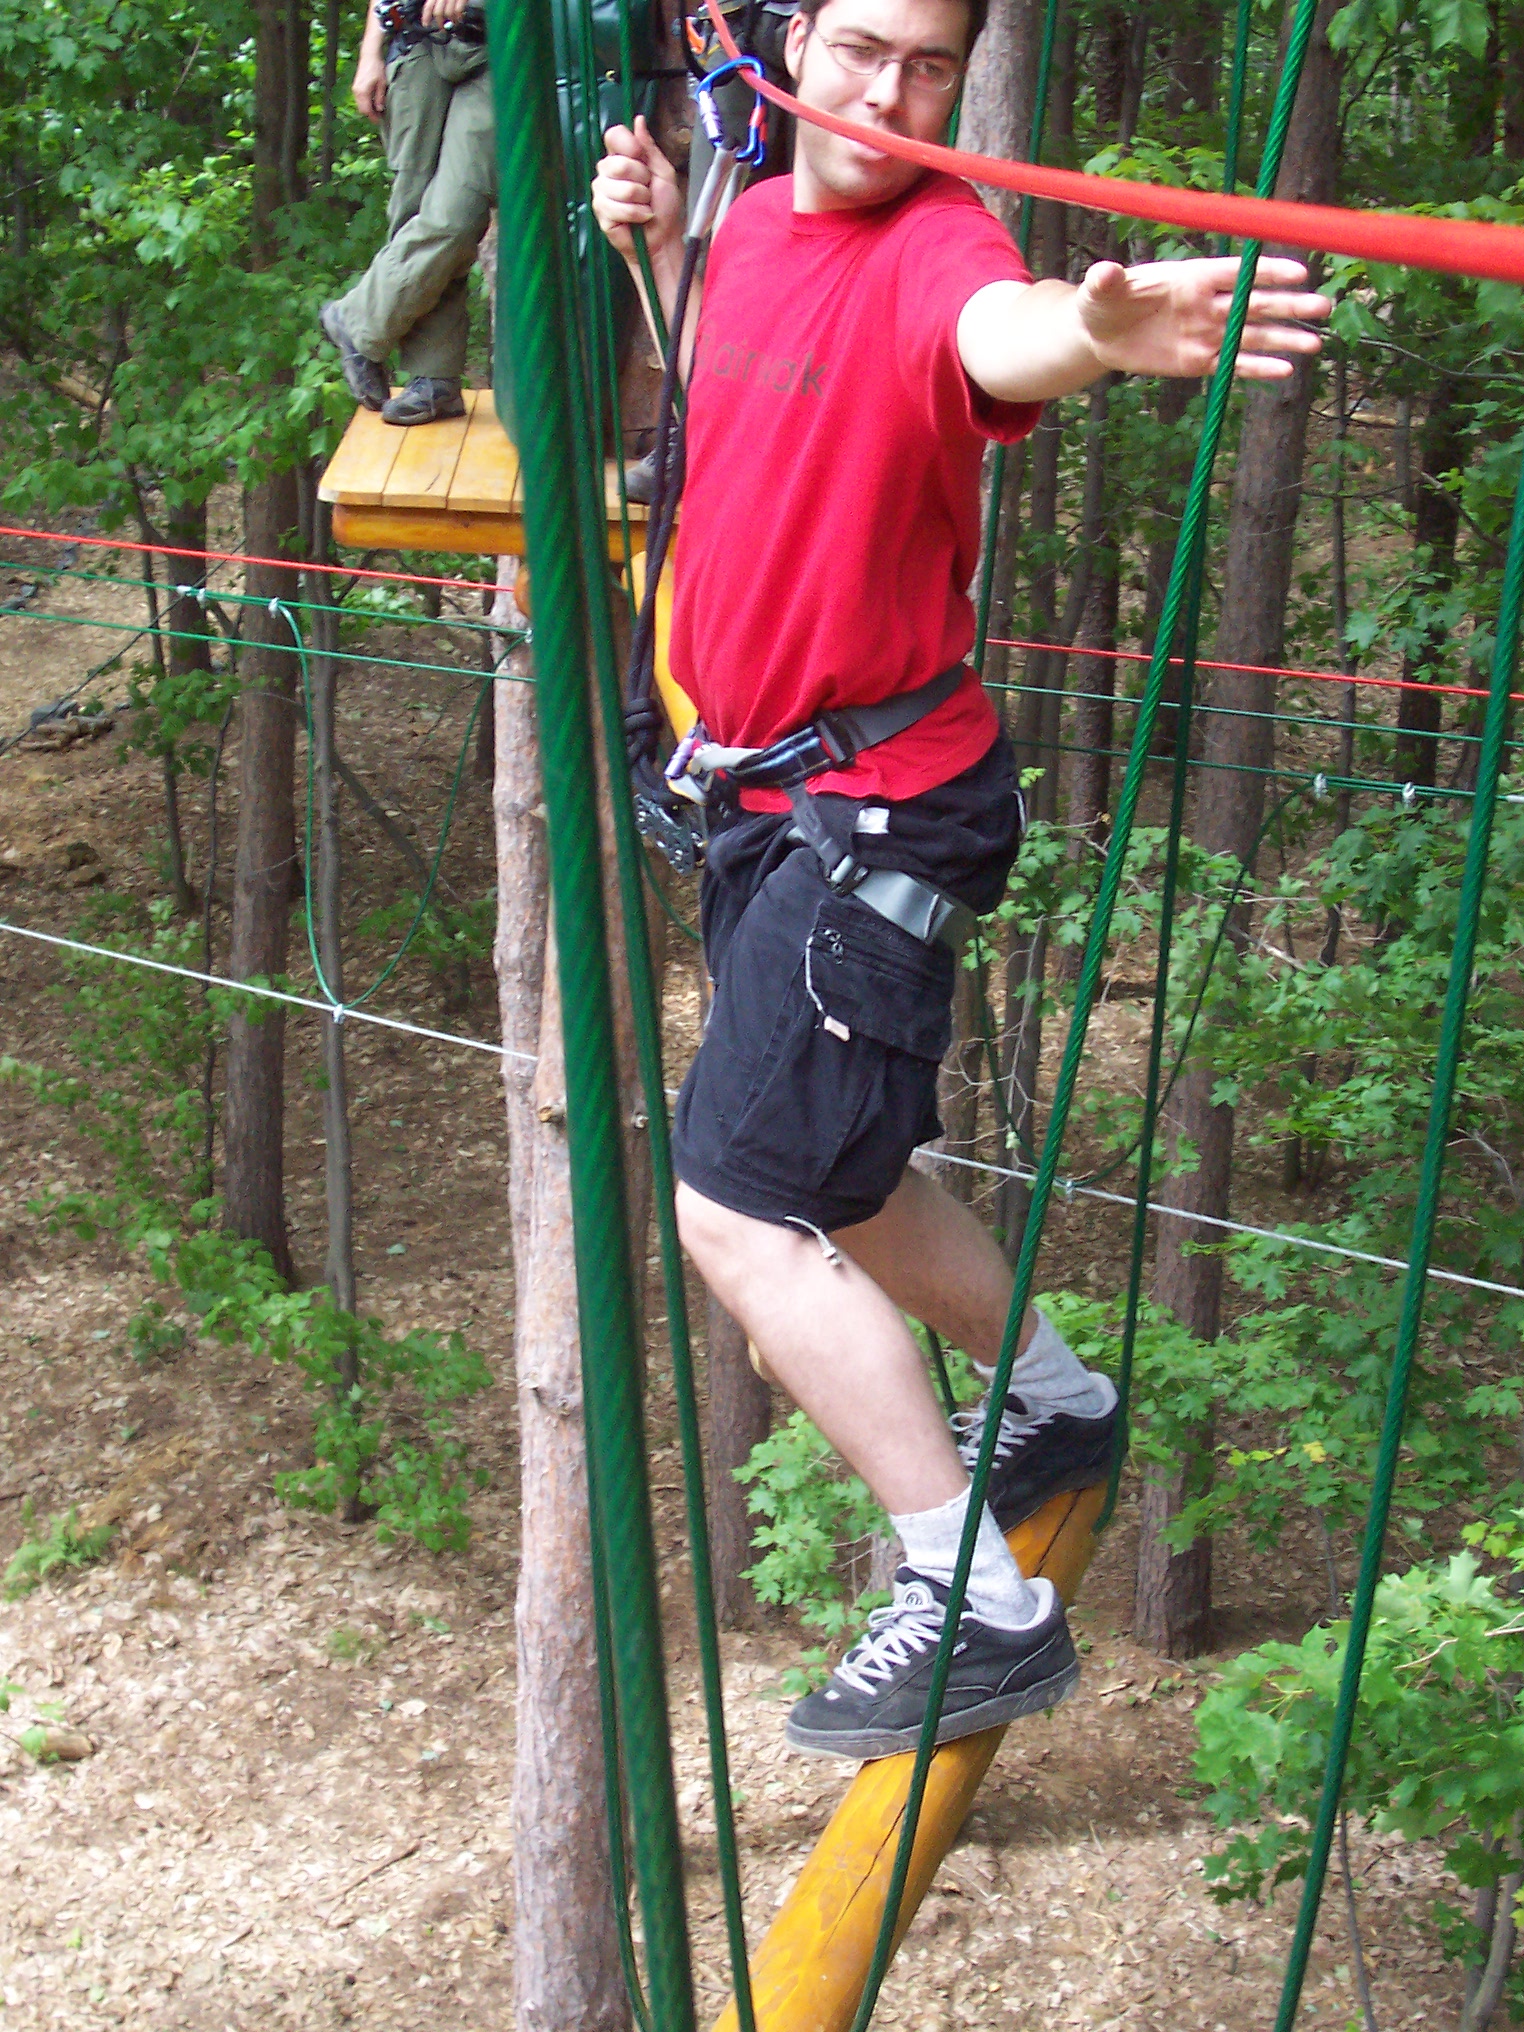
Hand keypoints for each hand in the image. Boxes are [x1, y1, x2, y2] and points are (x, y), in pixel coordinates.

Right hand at [353, 41, 387, 118]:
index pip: (366, 110)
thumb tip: (379, 109)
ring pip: (360, 105)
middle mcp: (356, 91)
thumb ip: (380, 98)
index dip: (373, 117)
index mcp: (362, 92)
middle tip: (380, 116)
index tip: (380, 120)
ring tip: (378, 110)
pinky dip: (366, 103)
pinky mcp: (356, 86)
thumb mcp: (382, 84)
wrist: (369, 55)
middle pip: (362, 109)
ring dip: (368, 109)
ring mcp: (355, 89)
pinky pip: (359, 99)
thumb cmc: (377, 68)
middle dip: (370, 114)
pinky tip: (373, 102)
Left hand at [420, 0, 470, 24]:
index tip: (426, 25)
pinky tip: (460, 18)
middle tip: (443, 29)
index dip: (426, 17)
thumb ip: (439, 1)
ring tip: (454, 23)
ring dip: (451, 21)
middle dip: (440, 23)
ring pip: (448, 13)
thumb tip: (437, 14)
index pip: (428, 6)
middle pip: (438, 12)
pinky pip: (458, 10)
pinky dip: (459, 17)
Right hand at [592, 117, 682, 263]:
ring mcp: (601, 192)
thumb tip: (638, 120)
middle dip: (641, 179)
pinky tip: (640, 218)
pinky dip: (635, 214)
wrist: (663, 239)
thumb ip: (649, 147)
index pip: (613, 136)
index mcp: (622, 158)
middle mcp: (607, 172)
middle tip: (648, 191)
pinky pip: (616, 207)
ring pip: (619, 188)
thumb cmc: (664, 208)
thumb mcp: (663, 172)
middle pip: (617, 163)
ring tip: (644, 206)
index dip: (628, 145)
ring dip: (640, 199)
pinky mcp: (601, 213)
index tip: (642, 158)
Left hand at [1077, 256, 1330, 381]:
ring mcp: (1206, 333)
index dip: (1266, 272)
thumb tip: (1104, 271)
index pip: (1236, 273)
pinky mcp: (1199, 361)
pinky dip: (1257, 367)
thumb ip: (1109, 281)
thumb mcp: (1101, 292)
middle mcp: (1207, 304)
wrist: (1100, 334)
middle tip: (1322, 306)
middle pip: (1255, 303)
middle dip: (1288, 305)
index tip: (1298, 272)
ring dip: (1283, 339)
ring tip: (1314, 344)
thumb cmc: (1103, 303)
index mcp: (1192, 278)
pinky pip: (1233, 364)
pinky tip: (1284, 371)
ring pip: (1251, 335)